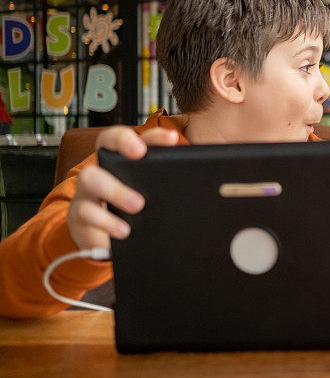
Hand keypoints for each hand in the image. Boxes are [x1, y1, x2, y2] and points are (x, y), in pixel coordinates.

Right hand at [67, 126, 178, 249]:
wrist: (108, 242)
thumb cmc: (136, 212)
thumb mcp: (154, 196)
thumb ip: (169, 184)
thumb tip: (204, 182)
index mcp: (123, 161)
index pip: (134, 137)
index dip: (150, 135)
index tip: (171, 138)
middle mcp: (103, 169)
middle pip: (104, 146)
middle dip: (122, 143)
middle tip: (140, 155)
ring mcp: (88, 190)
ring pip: (90, 177)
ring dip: (115, 189)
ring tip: (138, 205)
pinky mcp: (79, 213)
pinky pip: (86, 212)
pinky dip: (106, 221)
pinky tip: (124, 230)